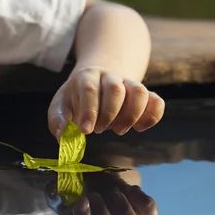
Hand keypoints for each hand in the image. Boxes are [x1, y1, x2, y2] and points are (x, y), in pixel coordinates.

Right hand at [45, 169, 157, 214]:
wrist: (96, 174)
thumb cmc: (75, 183)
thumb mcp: (61, 185)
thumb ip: (55, 191)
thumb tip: (55, 192)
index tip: (82, 200)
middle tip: (96, 194)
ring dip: (123, 211)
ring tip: (115, 192)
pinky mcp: (140, 213)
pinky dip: (143, 201)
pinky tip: (131, 189)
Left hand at [48, 66, 164, 139]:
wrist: (96, 81)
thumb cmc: (76, 98)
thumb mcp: (60, 106)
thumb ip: (58, 121)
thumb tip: (62, 137)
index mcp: (87, 76)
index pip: (89, 89)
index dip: (88, 110)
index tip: (85, 131)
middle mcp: (110, 77)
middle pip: (115, 89)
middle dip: (108, 114)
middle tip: (100, 129)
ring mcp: (129, 84)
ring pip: (139, 92)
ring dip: (131, 115)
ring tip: (119, 129)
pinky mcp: (145, 94)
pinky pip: (156, 101)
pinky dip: (152, 116)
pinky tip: (139, 128)